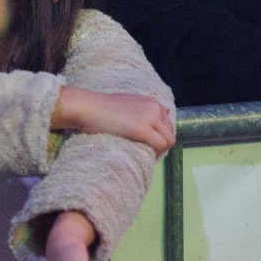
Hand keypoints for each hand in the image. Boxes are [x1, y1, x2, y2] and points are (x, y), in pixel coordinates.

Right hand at [52, 87, 175, 154]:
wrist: (89, 107)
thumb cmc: (103, 107)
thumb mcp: (129, 102)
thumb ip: (146, 108)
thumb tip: (165, 112)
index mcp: (152, 102)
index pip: (168, 122)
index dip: (162, 136)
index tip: (152, 145)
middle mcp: (155, 108)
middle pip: (170, 132)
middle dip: (163, 144)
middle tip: (150, 154)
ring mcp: (150, 118)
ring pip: (168, 140)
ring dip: (161, 151)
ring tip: (148, 157)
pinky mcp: (142, 130)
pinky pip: (160, 145)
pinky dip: (157, 154)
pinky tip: (148, 158)